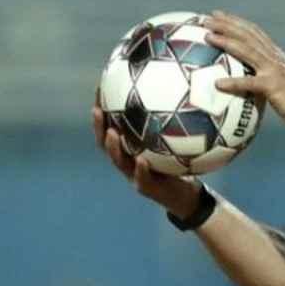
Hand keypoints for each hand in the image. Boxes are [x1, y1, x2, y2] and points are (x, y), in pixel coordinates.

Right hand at [91, 93, 201, 217]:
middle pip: (106, 143)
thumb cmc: (182, 164)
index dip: (104, 110)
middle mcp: (128, 160)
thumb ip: (175, 120)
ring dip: (113, 147)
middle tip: (97, 110)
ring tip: (112, 133)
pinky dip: (140, 170)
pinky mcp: (147, 189)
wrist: (187, 196)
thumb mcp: (178, 141)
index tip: (101, 88)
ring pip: (119, 161)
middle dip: (100, 127)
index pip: (112, 126)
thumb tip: (184, 88)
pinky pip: (142, 179)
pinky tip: (141, 160)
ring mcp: (135, 176)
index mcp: (131, 148)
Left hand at [203, 11, 284, 129]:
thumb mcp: (284, 84)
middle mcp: (274, 58)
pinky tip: (217, 84)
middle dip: (226, 24)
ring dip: (226, 41)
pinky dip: (233, 82)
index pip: (253, 32)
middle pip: (246, 35)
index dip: (235, 22)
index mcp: (276, 56)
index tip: (218, 15)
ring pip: (246, 50)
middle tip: (206, 19)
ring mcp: (273, 70)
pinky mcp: (273, 86)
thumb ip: (268, 79)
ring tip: (208, 37)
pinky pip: (249, 83)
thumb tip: (252, 83)